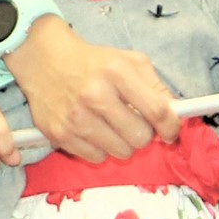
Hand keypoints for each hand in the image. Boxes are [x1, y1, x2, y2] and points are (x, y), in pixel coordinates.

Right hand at [7, 16, 178, 163]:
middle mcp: (95, 95)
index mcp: (117, 72)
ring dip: (123, 143)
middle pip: (140, 138)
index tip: (170, 131)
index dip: (170, 127)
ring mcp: (75, 117)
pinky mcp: (58, 134)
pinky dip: (101, 149)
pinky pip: (96, 158)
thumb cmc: (93, 62)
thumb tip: (174, 115)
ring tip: (113, 126)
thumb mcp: (129, 61)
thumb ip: (155, 86)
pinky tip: (94, 131)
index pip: (156, 111)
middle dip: (143, 134)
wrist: (44, 60)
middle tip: (135, 123)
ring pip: (120, 152)